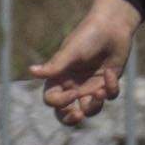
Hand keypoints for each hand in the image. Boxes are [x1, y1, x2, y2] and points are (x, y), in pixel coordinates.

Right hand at [33, 0, 139, 124]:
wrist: (112, 26)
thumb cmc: (87, 35)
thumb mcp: (71, 52)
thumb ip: (54, 65)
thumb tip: (31, 71)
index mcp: (60, 77)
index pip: (51, 99)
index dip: (60, 102)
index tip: (73, 93)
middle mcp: (73, 85)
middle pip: (65, 113)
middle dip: (71, 119)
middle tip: (78, 115)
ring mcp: (90, 86)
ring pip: (89, 109)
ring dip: (95, 105)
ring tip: (101, 92)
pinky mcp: (107, 84)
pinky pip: (109, 97)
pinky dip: (111, 88)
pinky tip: (110, 73)